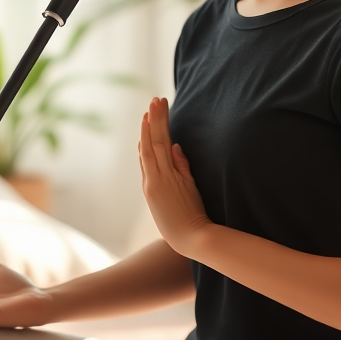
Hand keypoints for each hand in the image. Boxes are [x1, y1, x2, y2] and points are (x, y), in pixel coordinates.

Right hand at [138, 97, 211, 257]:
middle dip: (152, 121)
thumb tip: (178, 147)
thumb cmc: (187, 222)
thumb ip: (181, 169)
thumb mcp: (184, 192)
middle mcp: (153, 179)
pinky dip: (149, 137)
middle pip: (150, 144)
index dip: (149, 135)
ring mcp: (155, 180)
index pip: (149, 155)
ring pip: (151, 144)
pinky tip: (149, 122)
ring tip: (153, 102)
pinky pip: (152, 154)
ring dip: (152, 122)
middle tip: (153, 100)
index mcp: (155, 184)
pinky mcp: (158, 183)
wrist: (192, 239)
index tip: (150, 118)